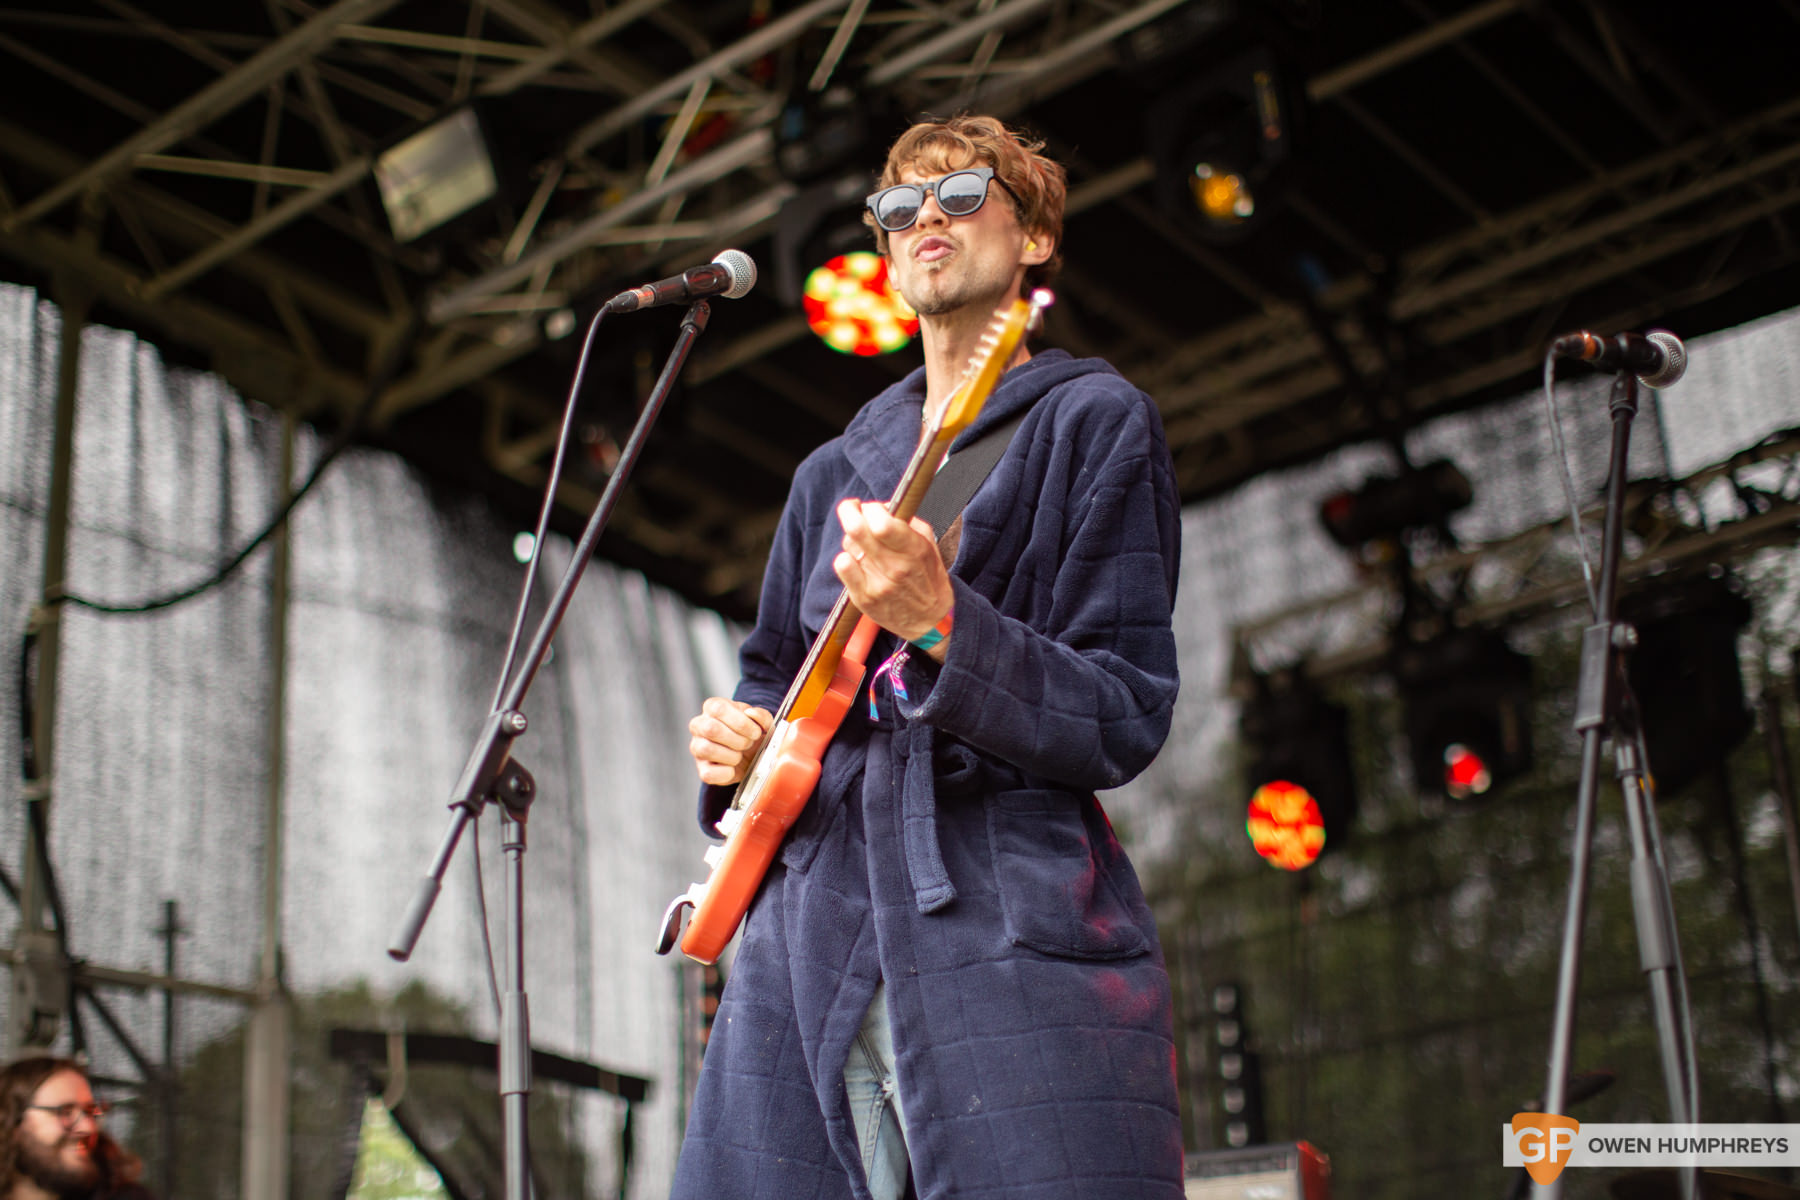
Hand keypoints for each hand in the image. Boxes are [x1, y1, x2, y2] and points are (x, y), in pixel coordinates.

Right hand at [688, 697, 773, 785]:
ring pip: (706, 750)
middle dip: (738, 740)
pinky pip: (708, 773)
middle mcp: (699, 725)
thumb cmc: (752, 735)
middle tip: (749, 744)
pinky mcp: (701, 768)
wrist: (751, 756)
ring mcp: (697, 747)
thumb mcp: (761, 722)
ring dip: (732, 756)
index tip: (756, 733)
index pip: (719, 709)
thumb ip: (762, 715)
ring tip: (740, 755)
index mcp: (712, 707)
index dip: (741, 722)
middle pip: (711, 729)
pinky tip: (734, 768)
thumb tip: (752, 714)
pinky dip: (726, 773)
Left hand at [832, 498, 953, 658]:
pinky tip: (854, 560)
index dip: (872, 508)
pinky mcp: (864, 598)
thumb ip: (908, 522)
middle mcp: (895, 567)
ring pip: (849, 545)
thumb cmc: (929, 579)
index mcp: (914, 550)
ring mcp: (877, 584)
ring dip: (853, 538)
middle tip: (852, 508)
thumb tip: (883, 506)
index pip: (881, 523)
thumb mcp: (929, 546)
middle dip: (850, 511)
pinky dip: (844, 558)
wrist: (931, 622)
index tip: (873, 508)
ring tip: (864, 544)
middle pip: (857, 530)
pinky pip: (842, 567)